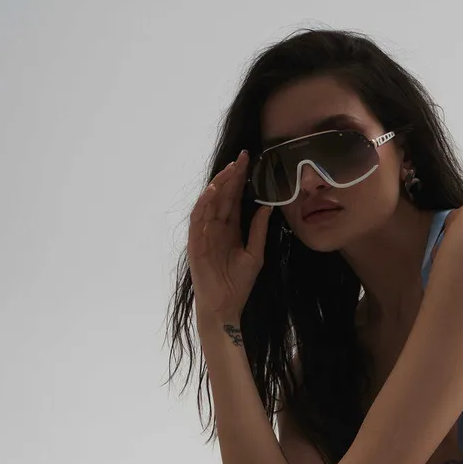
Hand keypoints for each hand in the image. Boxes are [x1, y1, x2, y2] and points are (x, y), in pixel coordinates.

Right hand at [187, 148, 271, 321]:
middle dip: (231, 176)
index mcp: (230, 229)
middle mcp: (217, 227)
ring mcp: (205, 233)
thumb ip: (258, 231)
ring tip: (230, 170)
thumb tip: (266, 207)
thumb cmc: (238, 284)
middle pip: (223, 196)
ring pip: (210, 203)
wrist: (225, 306)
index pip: (235, 199)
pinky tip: (213, 191)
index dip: (241, 181)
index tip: (250, 162)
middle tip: (242, 157)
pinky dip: (204, 204)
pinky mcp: (196, 242)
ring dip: (218, 185)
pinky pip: (198, 218)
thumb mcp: (254, 254)